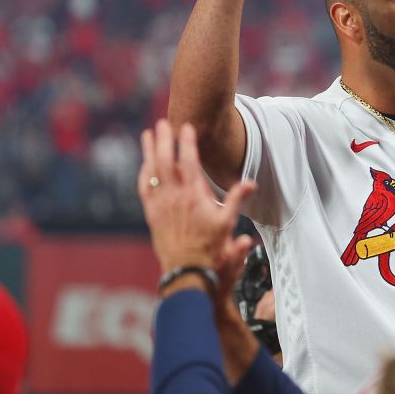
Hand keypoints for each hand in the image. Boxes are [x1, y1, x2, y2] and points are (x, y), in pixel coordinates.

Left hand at [138, 119, 256, 274]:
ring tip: (148, 134)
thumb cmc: (210, 248)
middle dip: (163, 139)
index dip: (187, 142)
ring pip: (151, 171)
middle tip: (162, 122)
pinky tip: (144, 164)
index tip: (186, 126)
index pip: (189, 162)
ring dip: (149, 151)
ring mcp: (160, 205)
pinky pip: (144, 188)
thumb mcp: (228, 223)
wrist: (187, 271)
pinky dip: (143, 172)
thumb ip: (236, 199)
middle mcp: (174, 197)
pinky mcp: (152, 214)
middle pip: (165, 160)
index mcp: (194, 196)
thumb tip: (250, 182)